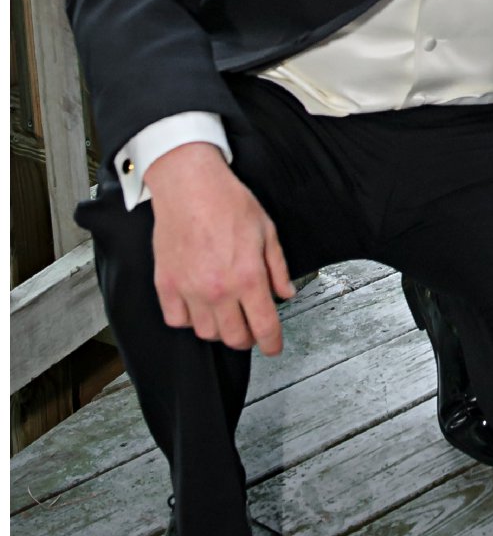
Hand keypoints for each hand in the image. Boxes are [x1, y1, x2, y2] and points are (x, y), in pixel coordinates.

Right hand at [145, 142, 294, 355]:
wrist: (189, 187)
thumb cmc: (230, 204)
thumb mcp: (267, 232)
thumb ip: (278, 269)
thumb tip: (284, 294)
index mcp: (248, 277)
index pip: (264, 325)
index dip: (272, 342)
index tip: (273, 347)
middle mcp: (218, 289)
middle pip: (233, 337)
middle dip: (247, 338)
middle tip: (252, 329)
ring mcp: (188, 289)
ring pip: (205, 332)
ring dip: (219, 330)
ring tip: (226, 315)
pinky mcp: (165, 284)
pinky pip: (176, 319)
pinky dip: (188, 319)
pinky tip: (198, 307)